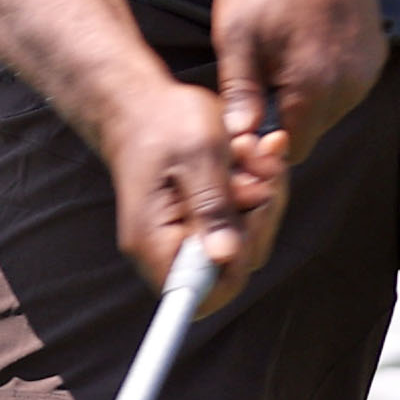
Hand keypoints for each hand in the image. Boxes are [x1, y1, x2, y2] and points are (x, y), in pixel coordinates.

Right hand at [92, 71, 287, 307]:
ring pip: (242, 241)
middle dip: (258, 216)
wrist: (139, 104)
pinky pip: (238, 221)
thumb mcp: (197, 154)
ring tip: (251, 150)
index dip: (236, 267)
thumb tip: (226, 256)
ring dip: (259, 196)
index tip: (250, 218)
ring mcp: (183, 237)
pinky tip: (250, 154)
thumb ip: (212, 205)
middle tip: (261, 169)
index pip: (199, 294)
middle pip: (231, 267)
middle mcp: (166, 250)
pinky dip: (253, 189)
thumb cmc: (163, 123)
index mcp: (155, 241)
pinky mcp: (199, 221)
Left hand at [209, 0, 388, 166]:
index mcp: (315, 89)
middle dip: (285, 118)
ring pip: (330, 109)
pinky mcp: (376, 54)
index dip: (267, 146)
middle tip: (257, 79)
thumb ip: (240, 95)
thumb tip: (237, 141)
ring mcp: (369, 71)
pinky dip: (324, 77)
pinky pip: (345, 85)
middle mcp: (351, 87)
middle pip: (313, 130)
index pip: (294, 151)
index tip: (246, 118)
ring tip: (279, 54)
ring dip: (304, 96)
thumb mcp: (236, 37)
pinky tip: (304, 42)